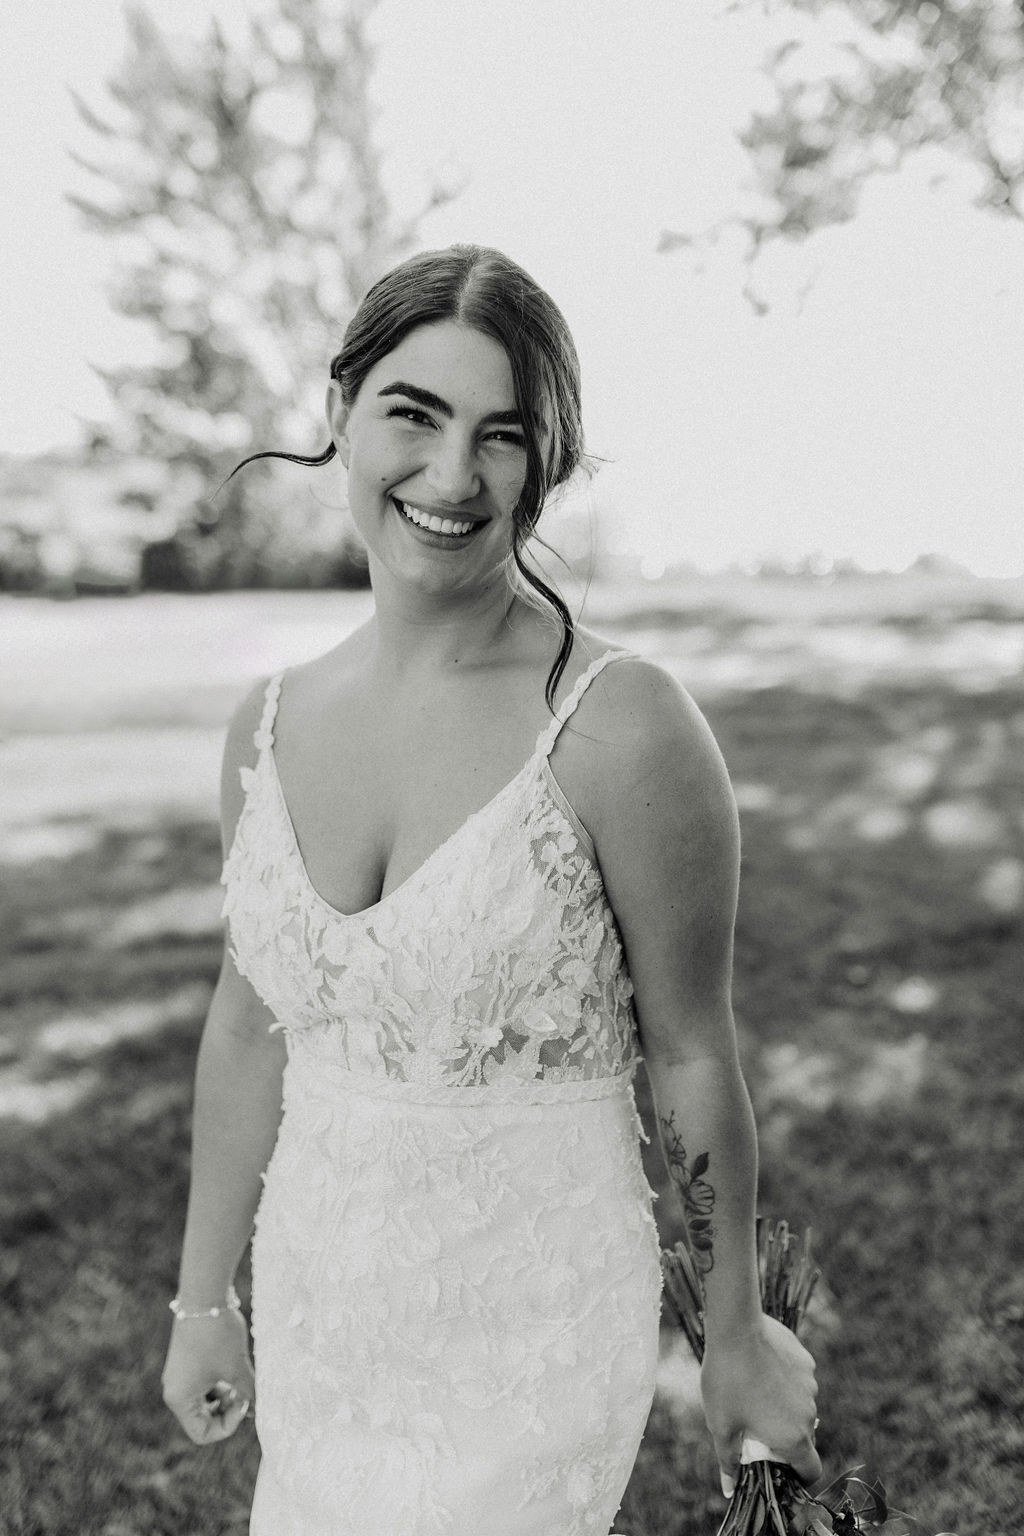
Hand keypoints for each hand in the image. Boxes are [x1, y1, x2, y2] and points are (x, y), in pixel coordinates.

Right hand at [161, 1309, 254, 1444]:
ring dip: (225, 1396)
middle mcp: (174, 1391)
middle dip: (227, 1410)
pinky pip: (203, 1384)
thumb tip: (258, 1410)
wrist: (204, 1294)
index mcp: (180, 1399)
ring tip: (241, 1377)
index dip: (228, 1425)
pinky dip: (220, 1382)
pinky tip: (235, 1367)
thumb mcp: (237, 1367)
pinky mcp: (185, 1362)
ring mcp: (178, 1376)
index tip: (244, 1400)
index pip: (203, 1433)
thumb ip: (248, 1393)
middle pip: (202, 1420)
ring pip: (204, 1401)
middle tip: (244, 1391)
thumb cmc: (218, 1335)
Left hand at [700, 1313, 819, 1494]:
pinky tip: (760, 1369)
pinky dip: (785, 1382)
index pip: (812, 1470)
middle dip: (785, 1439)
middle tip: (757, 1430)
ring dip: (784, 1408)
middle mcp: (808, 1413)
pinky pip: (799, 1380)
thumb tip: (729, 1488)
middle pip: (804, 1438)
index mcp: (793, 1437)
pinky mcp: (805, 1361)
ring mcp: (810, 1385)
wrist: (736, 1329)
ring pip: (800, 1407)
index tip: (781, 1470)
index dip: (799, 1477)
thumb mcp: (721, 1425)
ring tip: (753, 1394)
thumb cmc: (726, 1381)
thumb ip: (728, 1460)